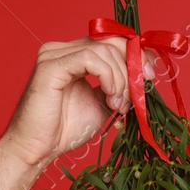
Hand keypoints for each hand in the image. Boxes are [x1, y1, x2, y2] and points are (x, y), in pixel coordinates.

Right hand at [0, 37, 157, 169]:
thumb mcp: (102, 105)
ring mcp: (54, 55)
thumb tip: (144, 77)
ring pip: (103, 51)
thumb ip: (118, 88)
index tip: (151, 76)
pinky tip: (109, 97)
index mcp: (73, 55)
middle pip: (110, 41)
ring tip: (119, 105)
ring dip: (121, 79)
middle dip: (133, 65)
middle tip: (140, 92)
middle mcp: (62, 49)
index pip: (111, 41)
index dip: (136, 54)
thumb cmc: (65, 130)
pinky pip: (90, 59)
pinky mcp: (51, 66)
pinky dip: (108, 77)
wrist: (37, 148)